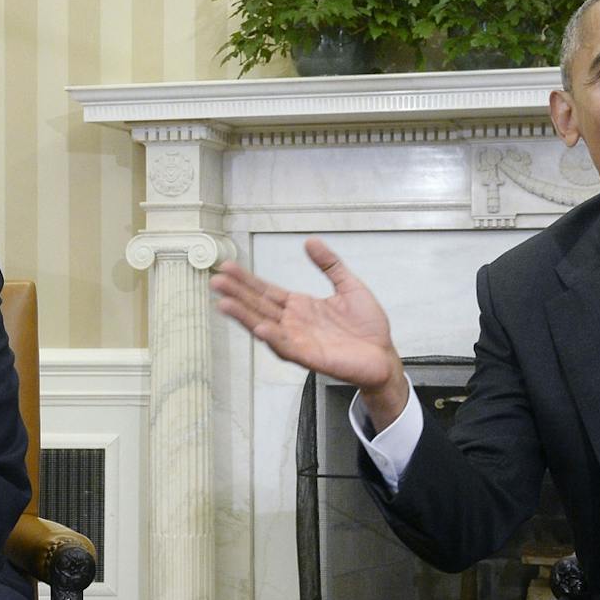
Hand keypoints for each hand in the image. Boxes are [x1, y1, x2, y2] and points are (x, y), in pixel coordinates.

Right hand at [211, 237, 409, 425]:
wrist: (384, 355)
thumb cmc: (367, 326)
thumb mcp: (349, 286)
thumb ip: (330, 264)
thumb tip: (310, 242)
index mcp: (300, 306)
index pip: (266, 291)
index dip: (247, 280)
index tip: (228, 267)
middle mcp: (294, 324)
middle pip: (259, 307)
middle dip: (236, 294)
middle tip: (216, 281)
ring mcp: (300, 341)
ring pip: (265, 327)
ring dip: (245, 317)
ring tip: (224, 304)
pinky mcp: (311, 357)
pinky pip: (288, 348)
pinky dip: (273, 339)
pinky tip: (259, 329)